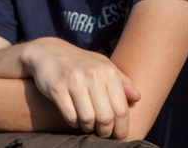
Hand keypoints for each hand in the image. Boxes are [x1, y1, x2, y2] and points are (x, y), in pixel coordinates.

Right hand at [20, 37, 140, 138]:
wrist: (49, 52)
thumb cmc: (81, 63)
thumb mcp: (103, 66)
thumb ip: (121, 81)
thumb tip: (138, 97)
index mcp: (108, 71)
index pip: (121, 108)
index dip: (122, 127)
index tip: (120, 137)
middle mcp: (93, 75)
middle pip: (106, 117)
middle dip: (106, 132)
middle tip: (104, 134)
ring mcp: (74, 81)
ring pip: (87, 119)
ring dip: (89, 128)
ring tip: (89, 126)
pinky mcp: (57, 88)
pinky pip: (70, 116)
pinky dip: (74, 123)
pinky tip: (75, 119)